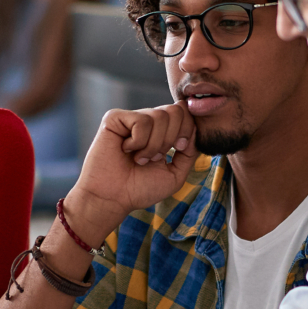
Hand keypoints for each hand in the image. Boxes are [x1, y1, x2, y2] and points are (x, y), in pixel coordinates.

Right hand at [64, 105, 198, 244]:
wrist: (112, 198)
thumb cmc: (139, 189)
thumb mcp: (175, 174)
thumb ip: (190, 152)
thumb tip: (195, 128)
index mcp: (161, 132)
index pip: (184, 113)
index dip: (188, 129)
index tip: (179, 148)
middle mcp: (147, 122)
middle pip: (176, 110)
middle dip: (172, 137)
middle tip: (156, 157)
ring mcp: (130, 118)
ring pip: (160, 115)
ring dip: (153, 145)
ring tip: (139, 159)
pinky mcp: (114, 118)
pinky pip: (141, 120)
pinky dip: (138, 141)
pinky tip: (126, 150)